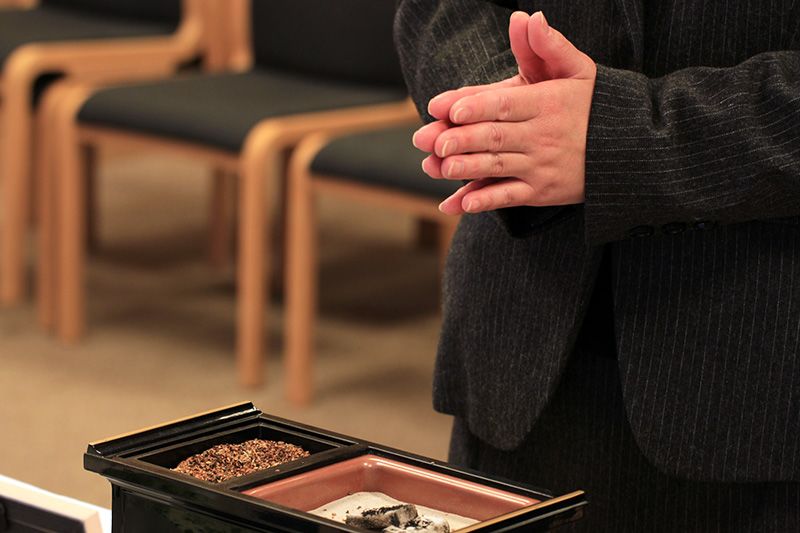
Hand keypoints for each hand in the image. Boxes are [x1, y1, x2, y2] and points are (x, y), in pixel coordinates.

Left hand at [413, 12, 596, 214]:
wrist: (630, 150)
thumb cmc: (595, 105)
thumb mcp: (578, 70)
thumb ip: (549, 46)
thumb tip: (528, 17)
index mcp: (547, 103)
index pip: (506, 104)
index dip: (477, 105)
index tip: (449, 109)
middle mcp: (542, 136)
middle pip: (495, 136)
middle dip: (461, 138)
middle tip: (430, 140)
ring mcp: (541, 166)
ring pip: (498, 167)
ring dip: (466, 168)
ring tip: (438, 166)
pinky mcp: (541, 192)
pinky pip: (509, 197)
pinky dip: (484, 201)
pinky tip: (459, 204)